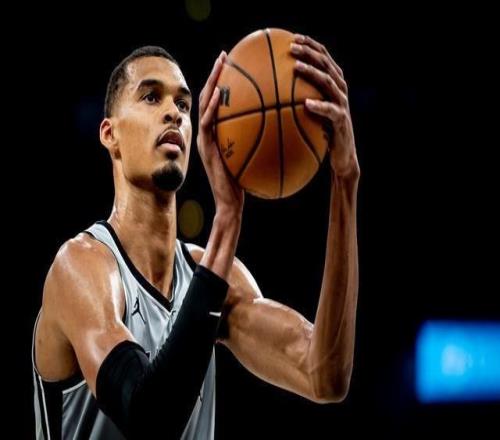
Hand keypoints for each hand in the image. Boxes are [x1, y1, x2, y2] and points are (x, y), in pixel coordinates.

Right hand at [197, 51, 244, 214]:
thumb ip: (256, 140)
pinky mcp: (206, 151)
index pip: (217, 102)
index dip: (222, 81)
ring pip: (203, 107)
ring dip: (211, 84)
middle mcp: (208, 134)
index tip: (233, 63)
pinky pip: (208, 126)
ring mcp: (205, 141)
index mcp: (216, 134)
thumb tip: (278, 125)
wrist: (231, 204)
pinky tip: (220, 97)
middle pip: (207, 98)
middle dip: (215, 75)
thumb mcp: (251, 157)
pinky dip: (212, 110)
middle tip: (225, 55)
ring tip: (220, 66)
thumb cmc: (244, 184)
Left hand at [291, 34, 359, 179]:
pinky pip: (330, 111)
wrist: (342, 155)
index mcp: (333, 83)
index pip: (323, 56)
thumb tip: (269, 92)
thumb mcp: (310, 113)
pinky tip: (306, 104)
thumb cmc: (322, 133)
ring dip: (312, 72)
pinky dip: (319, 106)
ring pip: (328, 82)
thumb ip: (298, 99)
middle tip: (291, 47)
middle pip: (326, 63)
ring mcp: (342, 103)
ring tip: (296, 67)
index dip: (310, 44)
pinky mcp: (342, 120)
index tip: (292, 37)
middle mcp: (340, 89)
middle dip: (309, 52)